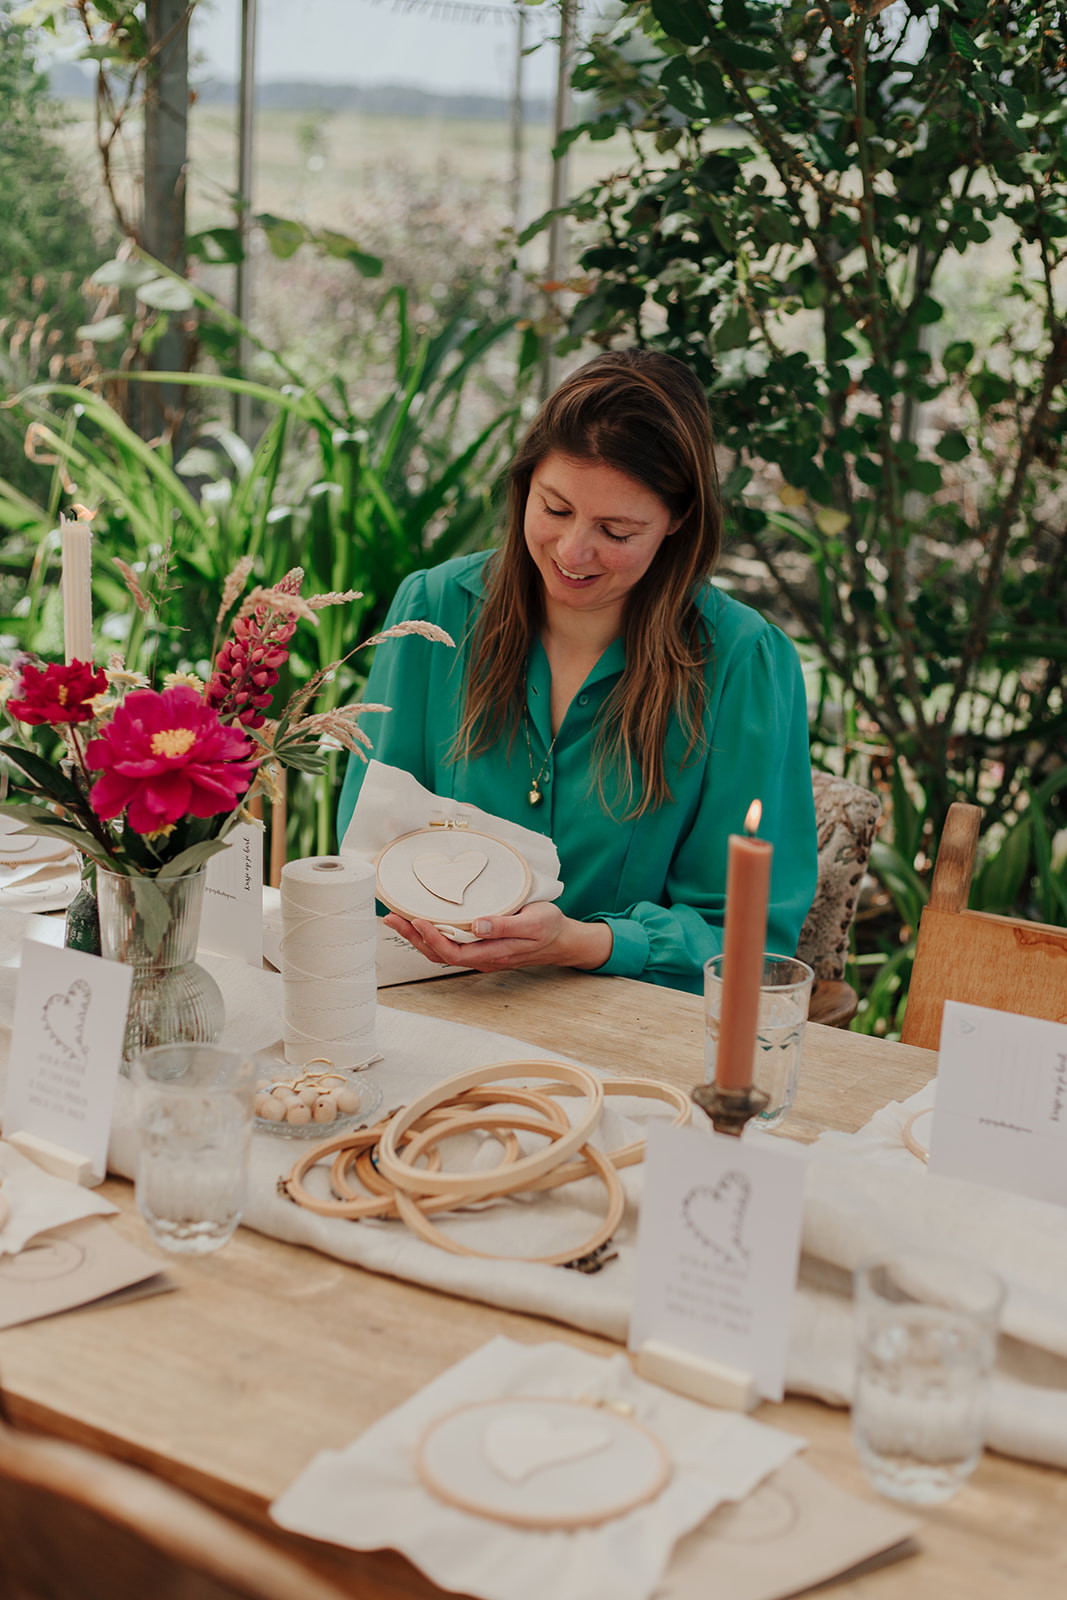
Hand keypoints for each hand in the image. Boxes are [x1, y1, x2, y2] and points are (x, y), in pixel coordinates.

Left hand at [383, 902, 612, 973]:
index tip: (416, 919)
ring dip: (417, 936)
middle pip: (439, 953)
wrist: (563, 940)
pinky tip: (421, 921)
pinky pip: (450, 944)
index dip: (431, 938)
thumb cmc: (549, 928)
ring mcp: (480, 953)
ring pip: (441, 950)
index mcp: (492, 954)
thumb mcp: (533, 923)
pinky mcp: (480, 945)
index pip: (453, 952)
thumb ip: (504, 926)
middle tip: (391, 917)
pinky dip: (431, 933)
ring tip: (397, 918)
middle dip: (412, 937)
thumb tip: (477, 925)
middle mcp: (481, 958)